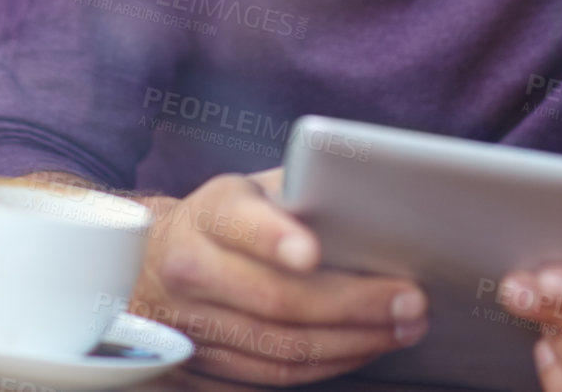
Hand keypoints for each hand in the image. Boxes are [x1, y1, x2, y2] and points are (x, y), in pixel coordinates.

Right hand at [128, 167, 428, 384]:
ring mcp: (194, 327)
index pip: (241, 226)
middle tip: (410, 300)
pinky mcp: (204, 368)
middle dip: (354, 304)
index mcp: (207, 217)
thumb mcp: (249, 189)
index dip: (275, 239)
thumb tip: (369, 198)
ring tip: (404, 327)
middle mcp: (191, 273)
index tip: (312, 251)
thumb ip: (298, 189)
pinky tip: (364, 346)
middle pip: (277, 301)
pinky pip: (274, 376)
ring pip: (281, 348)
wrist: (152, 263)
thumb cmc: (222, 220)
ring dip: (354, 343)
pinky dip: (329, 365)